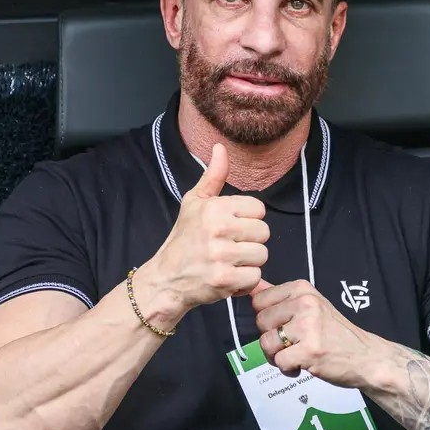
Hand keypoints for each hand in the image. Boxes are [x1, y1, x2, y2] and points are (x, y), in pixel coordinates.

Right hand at [142, 143, 268, 314]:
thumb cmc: (184, 239)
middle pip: (263, 233)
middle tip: (229, 248)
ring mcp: (221, 256)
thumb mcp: (194, 202)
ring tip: (229, 262)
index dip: (248, 220)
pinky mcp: (224, 280)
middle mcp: (218, 229)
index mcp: (214, 207)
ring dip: (248, 263)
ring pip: (262, 255)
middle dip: (250, 242)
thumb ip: (213, 176)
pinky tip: (229, 278)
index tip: (231, 228)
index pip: (259, 210)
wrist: (166, 279)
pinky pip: (254, 277)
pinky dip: (244, 283)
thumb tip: (220, 147)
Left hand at [252, 280, 381, 388]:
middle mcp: (305, 303)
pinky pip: (279, 362)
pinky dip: (288, 369)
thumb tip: (252, 285)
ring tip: (297, 354)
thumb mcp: (310, 305)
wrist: (366, 356)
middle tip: (293, 343)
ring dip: (277, 356)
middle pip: (260, 322)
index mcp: (302, 288)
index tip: (286, 325)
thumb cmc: (335, 332)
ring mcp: (308, 326)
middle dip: (272, 338)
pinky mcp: (309, 350)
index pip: (259, 300)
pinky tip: (303, 364)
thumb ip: (279, 297)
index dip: (268, 318)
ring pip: (266, 343)